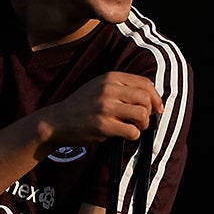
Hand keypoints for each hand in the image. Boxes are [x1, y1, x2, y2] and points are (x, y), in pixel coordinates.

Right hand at [40, 71, 162, 144]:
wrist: (56, 121)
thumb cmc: (81, 105)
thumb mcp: (99, 86)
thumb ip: (121, 86)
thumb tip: (150, 96)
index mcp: (110, 78)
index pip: (144, 83)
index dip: (156, 97)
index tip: (157, 108)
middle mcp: (108, 90)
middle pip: (146, 99)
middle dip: (149, 112)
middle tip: (141, 120)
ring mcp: (105, 108)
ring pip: (142, 114)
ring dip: (142, 124)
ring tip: (133, 127)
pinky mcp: (103, 126)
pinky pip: (132, 131)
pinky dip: (133, 135)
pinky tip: (124, 135)